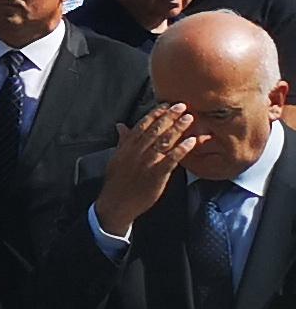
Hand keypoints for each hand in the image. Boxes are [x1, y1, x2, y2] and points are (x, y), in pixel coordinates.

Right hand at [95, 104, 203, 238]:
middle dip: (169, 117)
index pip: (142, 126)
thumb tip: (120, 125)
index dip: (154, 114)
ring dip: (178, 128)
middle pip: (155, 130)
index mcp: (127, 147)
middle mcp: (136, 152)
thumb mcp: (116, 158)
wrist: (116, 204)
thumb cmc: (117, 182)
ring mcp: (147, 163)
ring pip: (164, 142)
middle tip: (182, 106)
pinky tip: (191, 141)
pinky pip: (171, 160)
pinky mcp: (157, 175)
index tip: (166, 105)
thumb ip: (122, 141)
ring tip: (189, 118)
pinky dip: (182, 149)